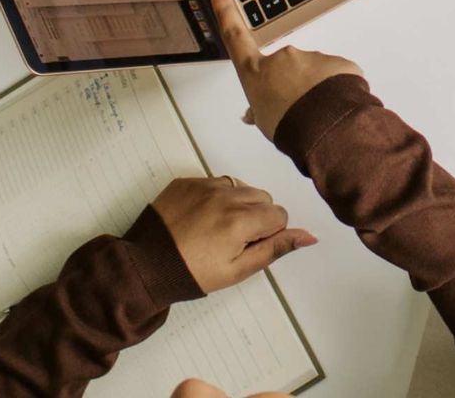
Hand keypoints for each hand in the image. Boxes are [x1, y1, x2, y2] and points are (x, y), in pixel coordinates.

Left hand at [148, 176, 315, 294]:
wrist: (144, 265)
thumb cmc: (192, 273)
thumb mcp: (237, 269)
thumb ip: (276, 248)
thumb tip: (310, 236)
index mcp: (241, 219)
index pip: (279, 215)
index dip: (269, 234)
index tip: (248, 247)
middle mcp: (226, 195)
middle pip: (262, 197)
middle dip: (256, 216)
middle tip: (233, 240)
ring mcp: (204, 185)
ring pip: (240, 187)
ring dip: (238, 203)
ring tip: (217, 228)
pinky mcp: (186, 182)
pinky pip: (214, 182)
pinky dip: (215, 196)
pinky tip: (201, 218)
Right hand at [206, 0, 361, 139]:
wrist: (325, 127)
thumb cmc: (289, 126)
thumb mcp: (264, 122)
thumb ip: (258, 111)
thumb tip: (251, 114)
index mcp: (256, 71)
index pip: (234, 33)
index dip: (223, 6)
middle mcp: (281, 57)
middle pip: (285, 67)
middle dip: (293, 86)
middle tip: (298, 112)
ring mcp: (309, 57)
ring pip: (313, 74)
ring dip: (316, 91)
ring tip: (317, 115)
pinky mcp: (336, 62)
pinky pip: (336, 78)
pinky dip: (336, 92)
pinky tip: (335, 108)